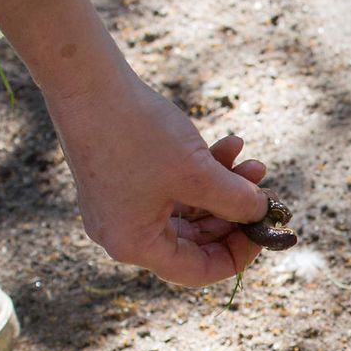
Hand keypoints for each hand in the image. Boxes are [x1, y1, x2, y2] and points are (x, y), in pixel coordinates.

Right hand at [46, 74, 270, 286]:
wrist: (85, 79)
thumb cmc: (137, 131)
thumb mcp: (198, 173)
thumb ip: (237, 201)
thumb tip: (262, 214)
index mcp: (134, 244)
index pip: (197, 270)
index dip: (238, 256)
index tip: (264, 232)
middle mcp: (123, 232)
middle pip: (196, 240)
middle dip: (235, 214)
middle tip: (266, 193)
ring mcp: (121, 205)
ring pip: (189, 209)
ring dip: (225, 188)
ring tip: (256, 164)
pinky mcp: (123, 179)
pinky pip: (173, 187)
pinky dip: (202, 171)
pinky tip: (232, 144)